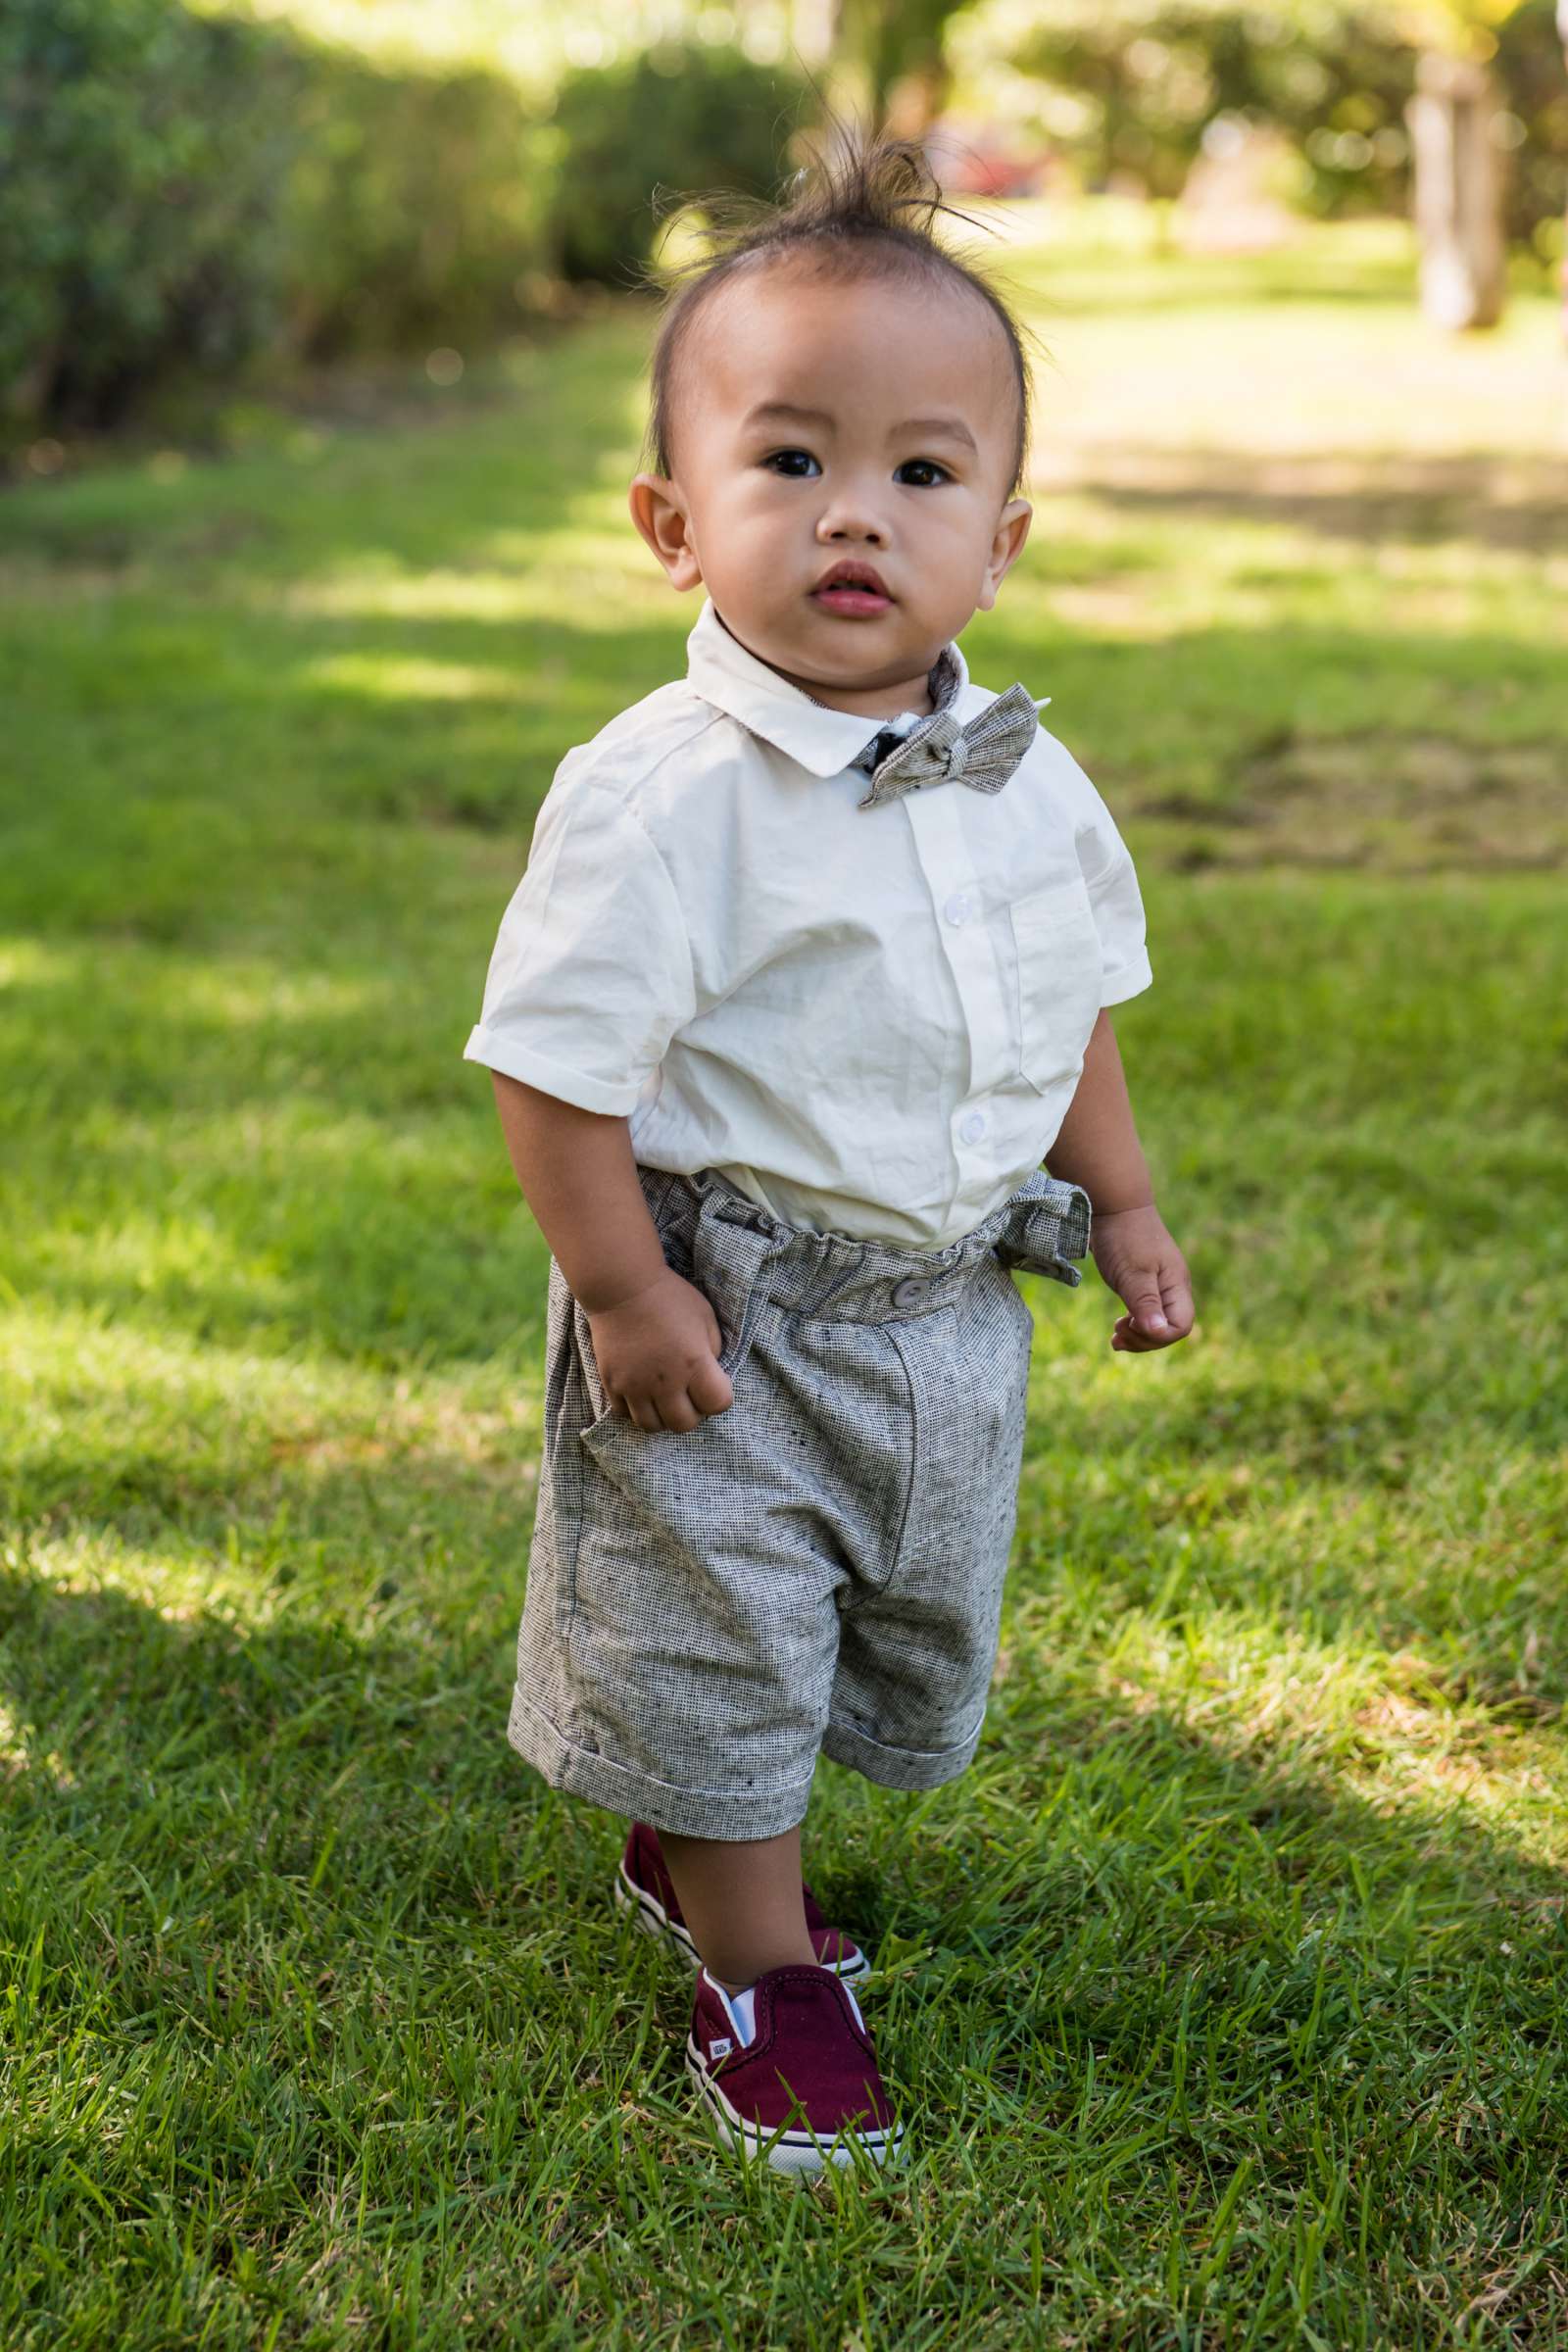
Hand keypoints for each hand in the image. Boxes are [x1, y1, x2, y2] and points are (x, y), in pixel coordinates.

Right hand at [585, 1266, 734, 1431]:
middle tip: (689, 1393)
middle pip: (684, 1424)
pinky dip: (636, 1408)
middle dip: (693, 1412)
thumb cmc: (670, 1297)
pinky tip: (642, 1390)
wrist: (622, 1286)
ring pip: (652, 1426)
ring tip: (665, 1396)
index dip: (719, 1396)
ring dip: (663, 1415)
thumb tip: (711, 1376)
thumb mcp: (706, 1318)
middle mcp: (665, 1381)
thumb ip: (713, 1351)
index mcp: (694, 1363)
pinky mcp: (612, 1383)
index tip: (713, 1383)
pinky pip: (625, 1414)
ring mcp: (635, 1386)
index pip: (718, 1404)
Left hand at [1090, 1203, 1194, 1353]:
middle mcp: (1173, 1288)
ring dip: (1137, 1335)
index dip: (1156, 1336)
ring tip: (1115, 1334)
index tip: (1129, 1324)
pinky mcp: (1145, 1284)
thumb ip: (1145, 1302)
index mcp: (1176, 1285)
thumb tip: (1158, 1332)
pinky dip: (1133, 1325)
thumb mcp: (1132, 1272)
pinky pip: (1146, 1314)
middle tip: (1117, 1333)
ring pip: (1157, 1324)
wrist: (1114, 1206)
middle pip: (1169, 1329)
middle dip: (1144, 1339)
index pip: (1180, 1326)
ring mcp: (1160, 1286)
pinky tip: (1118, 1328)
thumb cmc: (1124, 1237)